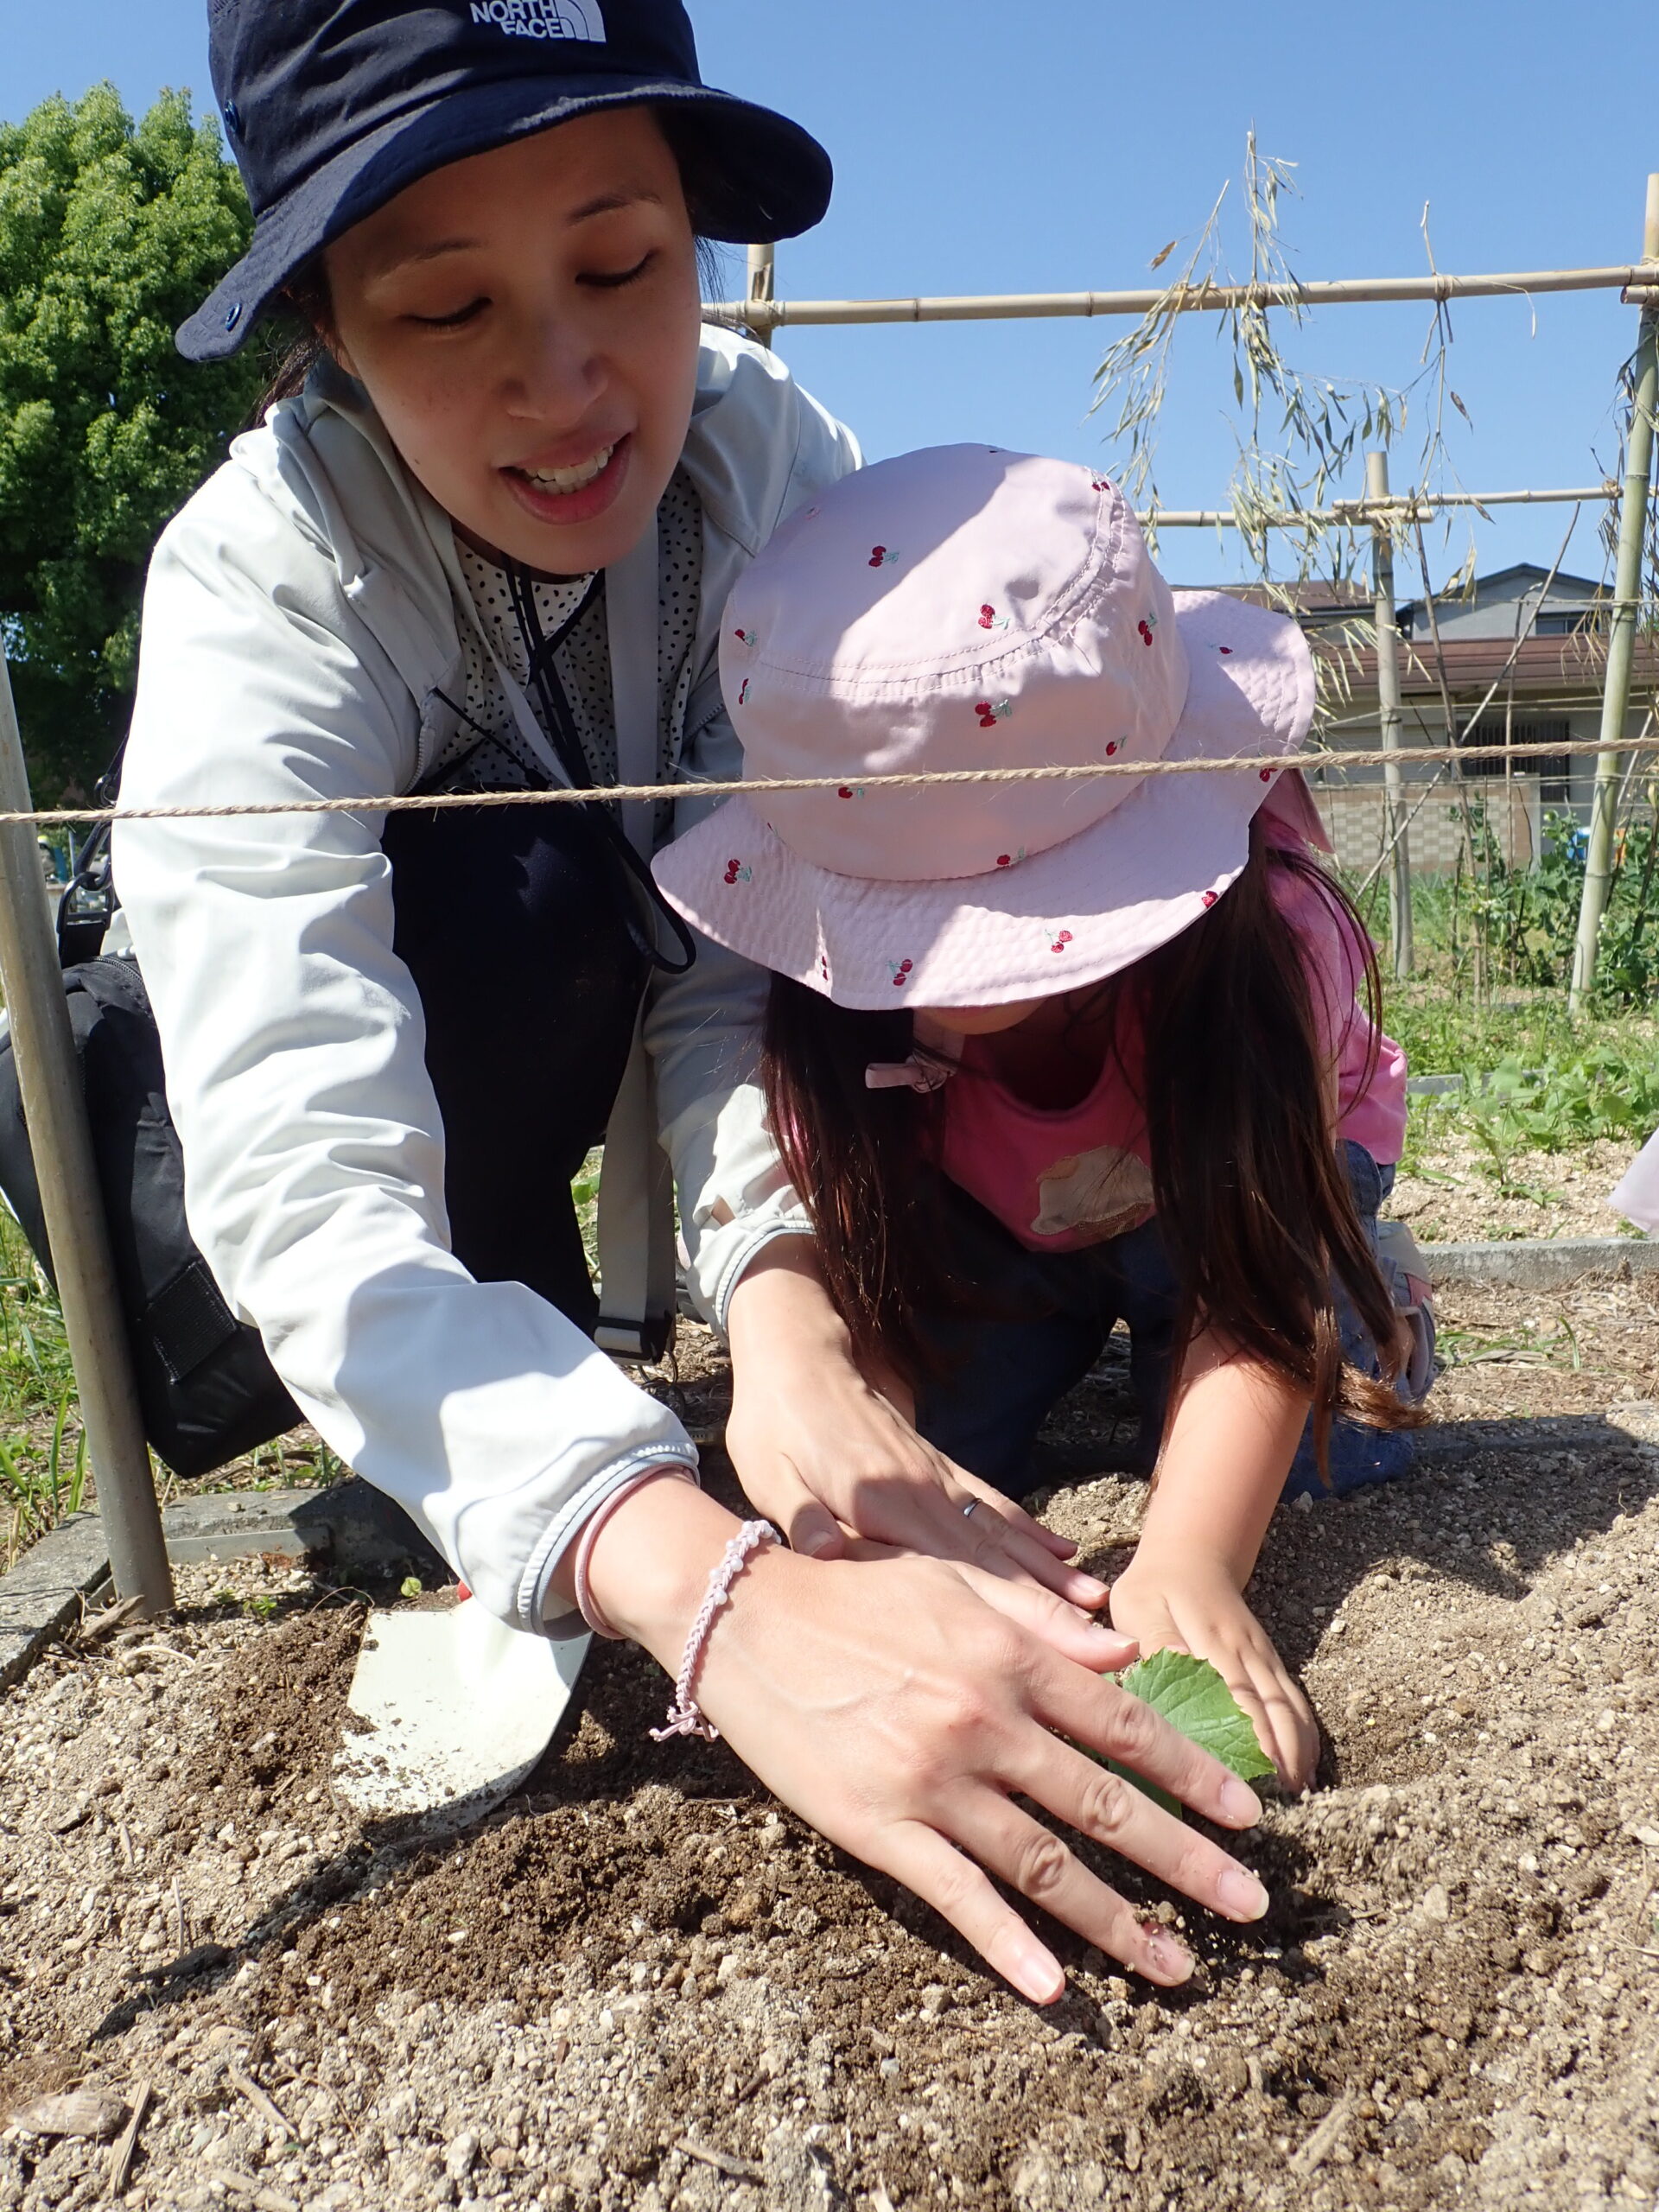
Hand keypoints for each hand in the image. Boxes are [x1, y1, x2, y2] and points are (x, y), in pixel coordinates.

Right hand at [584, 1480, 1271, 2002]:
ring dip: (1119, 1922)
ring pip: (1044, 1864)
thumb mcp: (957, 1586)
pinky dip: (1009, 1945)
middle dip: (1186, 1862)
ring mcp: (932, 1779)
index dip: (1191, 1774)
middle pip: (1103, 1804)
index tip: (1246, 1816)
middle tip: (1250, 1907)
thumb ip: (1043, 1621)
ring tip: (1178, 1965)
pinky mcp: (879, 1826)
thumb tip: (1125, 1650)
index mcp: (1010, 1660)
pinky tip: (1056, 1986)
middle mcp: (984, 1721)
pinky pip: (957, 1896)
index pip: (1123, 1726)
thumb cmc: (857, 1595)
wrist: (745, 1618)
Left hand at [726, 1242, 1106, 1612]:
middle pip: (993, 1558)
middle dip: (1047, 1603)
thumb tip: (826, 1553)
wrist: (797, 1355)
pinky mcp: (939, 1465)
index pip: (954, 1569)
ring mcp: (937, 1476)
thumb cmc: (773, 1425)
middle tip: (1103, 1641)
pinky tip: (1061, 1551)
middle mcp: (921, 1491)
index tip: (1056, 1643)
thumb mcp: (769, 1475)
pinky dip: (1028, 1529)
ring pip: (1002, 1531)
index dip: (1007, 1609)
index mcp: (879, 1504)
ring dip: (1048, 1570)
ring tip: (1095, 1603)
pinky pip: (993, 1501)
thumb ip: (802, 1518)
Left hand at [1108, 1551, 1320, 1793]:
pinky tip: (1306, 1772)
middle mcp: (1245, 1655)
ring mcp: (1263, 1660)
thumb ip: (1155, 1639)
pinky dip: (1306, 1736)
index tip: (1256, 1784)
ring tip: (1299, 1800)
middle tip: (1282, 1810)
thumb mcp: (1139, 1606)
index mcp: (1211, 1645)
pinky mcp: (1271, 1663)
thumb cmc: (1154, 1590)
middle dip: (1280, 1760)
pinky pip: (1295, 1701)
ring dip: (1297, 1753)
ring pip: (1289, 1709)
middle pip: (1271, 1712)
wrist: (1191, 1556)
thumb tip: (1174, 1666)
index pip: (1236, 1700)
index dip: (1249, 1743)